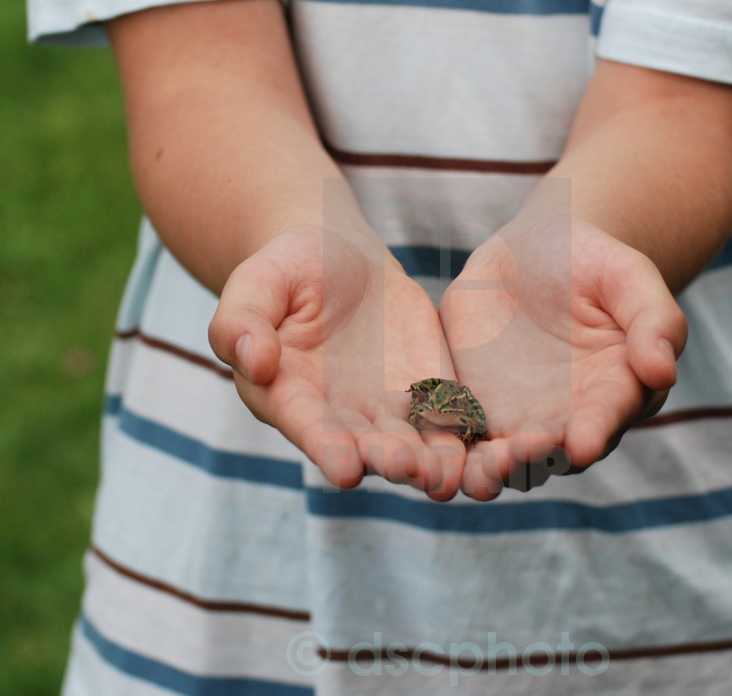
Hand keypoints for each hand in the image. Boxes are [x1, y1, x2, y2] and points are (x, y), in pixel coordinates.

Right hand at [208, 226, 464, 496]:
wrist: (341, 257)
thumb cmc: (288, 268)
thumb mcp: (258, 281)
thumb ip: (242, 321)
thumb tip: (252, 361)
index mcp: (288, 397)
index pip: (307, 427)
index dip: (325, 448)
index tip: (345, 470)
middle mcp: (339, 418)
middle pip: (365, 447)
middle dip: (387, 460)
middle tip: (409, 468)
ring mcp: (387, 411)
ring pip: (413, 446)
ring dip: (431, 464)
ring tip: (449, 473)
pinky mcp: (429, 393)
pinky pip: (451, 419)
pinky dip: (467, 435)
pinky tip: (489, 447)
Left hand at [439, 216, 686, 498]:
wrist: (533, 254)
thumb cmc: (593, 261)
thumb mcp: (628, 276)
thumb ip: (653, 319)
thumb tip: (663, 369)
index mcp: (616, 391)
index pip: (607, 417)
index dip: (595, 431)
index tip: (581, 442)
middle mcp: (569, 420)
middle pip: (552, 453)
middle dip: (533, 461)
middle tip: (512, 458)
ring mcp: (518, 421)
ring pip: (503, 460)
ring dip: (488, 472)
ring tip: (473, 473)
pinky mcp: (473, 412)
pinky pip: (457, 437)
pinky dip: (445, 450)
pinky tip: (426, 451)